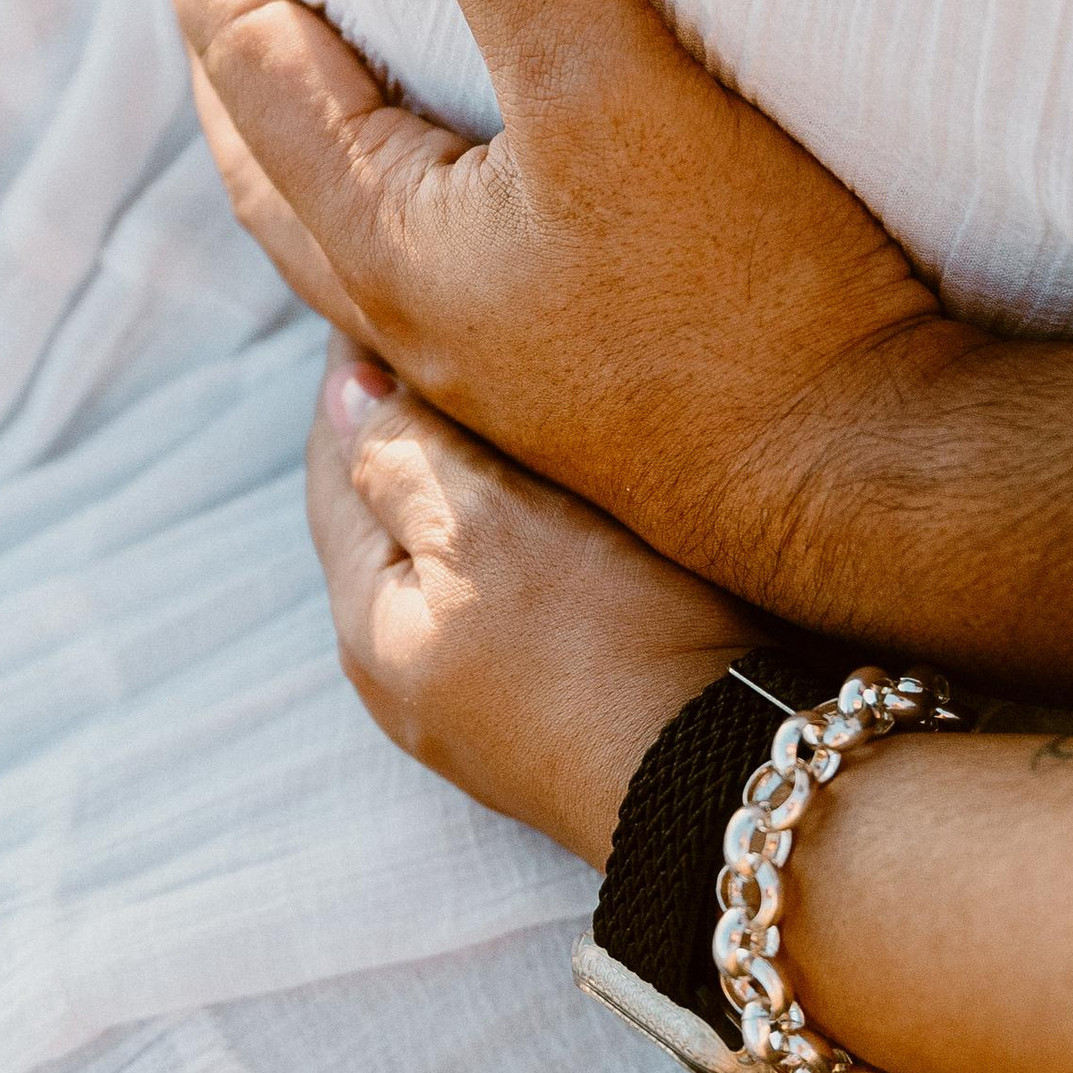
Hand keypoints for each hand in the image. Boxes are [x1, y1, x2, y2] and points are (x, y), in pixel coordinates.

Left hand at [147, 0, 959, 627]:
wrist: (874, 487)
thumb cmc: (746, 303)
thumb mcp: (611, 86)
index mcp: (383, 242)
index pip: (244, 61)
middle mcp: (410, 313)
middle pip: (260, 154)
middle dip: (224, 37)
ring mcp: (487, 358)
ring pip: (337, 216)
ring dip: (303, 117)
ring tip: (312, 38)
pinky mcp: (570, 373)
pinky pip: (425, 250)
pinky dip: (399, 169)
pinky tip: (466, 158)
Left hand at [307, 343, 751, 863]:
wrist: (736, 793)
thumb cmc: (614, 649)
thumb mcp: (493, 529)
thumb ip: (408, 455)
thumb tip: (346, 395)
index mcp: (368, 621)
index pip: (335, 455)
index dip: (358, 361)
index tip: (385, 279)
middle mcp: (407, 674)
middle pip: (388, 509)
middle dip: (413, 419)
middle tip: (453, 322)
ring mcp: (479, 708)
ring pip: (455, 554)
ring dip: (476, 478)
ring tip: (521, 397)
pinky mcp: (554, 719)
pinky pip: (514, 598)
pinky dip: (526, 534)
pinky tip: (576, 506)